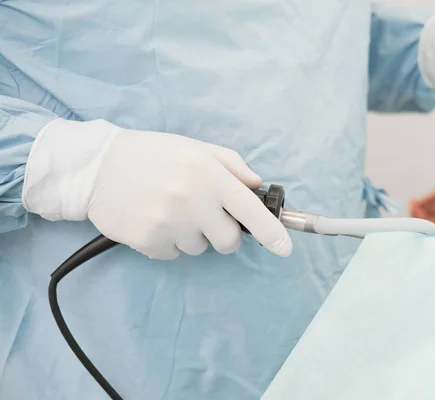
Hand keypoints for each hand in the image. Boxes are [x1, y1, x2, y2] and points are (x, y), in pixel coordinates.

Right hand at [23, 119, 292, 259]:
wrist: (97, 166)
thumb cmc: (153, 154)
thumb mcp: (196, 148)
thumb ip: (231, 166)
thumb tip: (256, 187)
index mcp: (210, 176)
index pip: (250, 210)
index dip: (272, 233)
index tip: (285, 249)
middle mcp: (194, 202)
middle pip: (229, 241)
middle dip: (223, 233)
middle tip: (203, 214)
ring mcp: (170, 225)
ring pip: (200, 249)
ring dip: (192, 235)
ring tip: (170, 210)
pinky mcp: (148, 242)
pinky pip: (173, 255)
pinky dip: (168, 242)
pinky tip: (154, 220)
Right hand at [410, 186, 434, 237]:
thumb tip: (421, 199)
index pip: (429, 207)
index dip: (420, 205)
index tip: (412, 201)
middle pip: (426, 217)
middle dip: (417, 211)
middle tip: (412, 207)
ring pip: (427, 225)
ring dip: (419, 218)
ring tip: (415, 211)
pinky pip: (433, 234)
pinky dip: (425, 228)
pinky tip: (421, 219)